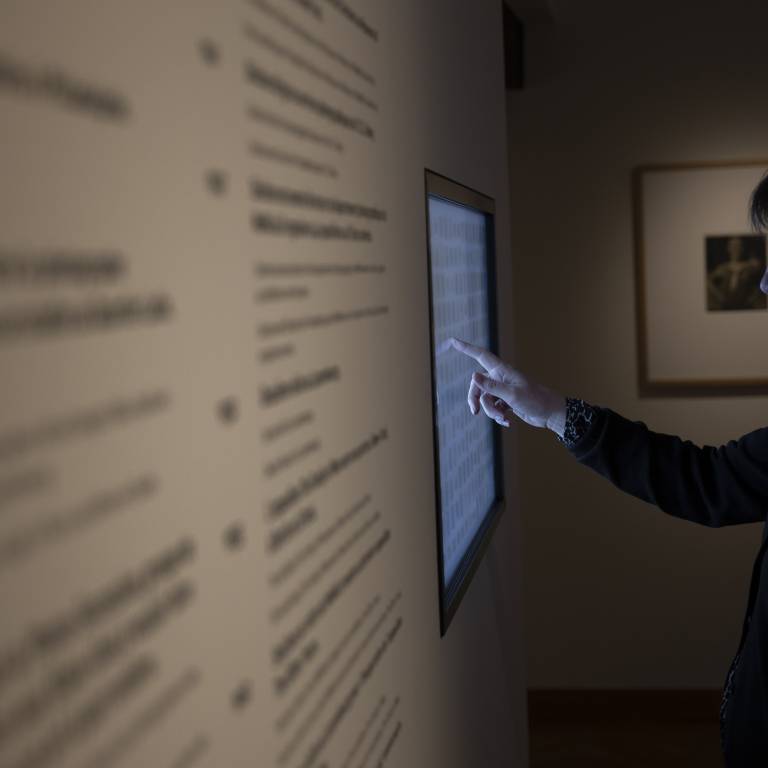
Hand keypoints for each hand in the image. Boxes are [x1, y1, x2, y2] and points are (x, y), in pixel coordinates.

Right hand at [448, 337, 566, 434]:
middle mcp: (500, 378)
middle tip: (475, 412)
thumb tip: (473, 376)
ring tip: (503, 418)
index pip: (480, 355)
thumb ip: (491, 386)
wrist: (550, 414)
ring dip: (491, 411)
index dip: (466, 348)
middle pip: (477, 385)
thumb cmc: (535, 400)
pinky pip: (493, 408)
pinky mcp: (505, 401)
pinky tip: (507, 421)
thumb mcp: (512, 395)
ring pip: (485, 399)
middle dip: (476, 399)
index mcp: (502, 370)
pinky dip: (498, 416)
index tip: (453, 341)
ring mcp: (502, 390)